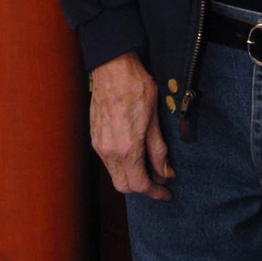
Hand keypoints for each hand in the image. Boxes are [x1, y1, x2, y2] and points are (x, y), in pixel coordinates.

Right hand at [89, 51, 173, 199]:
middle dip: (142, 188)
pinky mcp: (94, 136)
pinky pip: (107, 161)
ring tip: (149, 166)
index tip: (166, 192)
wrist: (112, 67)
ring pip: (114, 174)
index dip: (156, 192)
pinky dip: (121, 165)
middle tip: (159, 182)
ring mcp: (99, 144)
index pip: (140, 185)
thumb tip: (166, 173)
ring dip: (131, 176)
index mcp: (127, 149)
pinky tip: (134, 154)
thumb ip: (158, 151)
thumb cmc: (136, 88)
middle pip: (124, 186)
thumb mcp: (154, 120)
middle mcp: (108, 151)